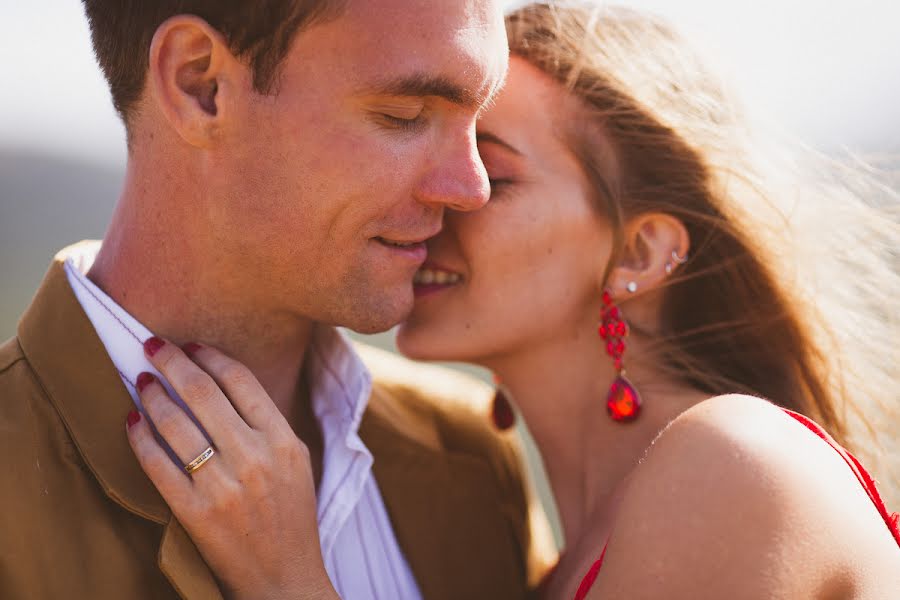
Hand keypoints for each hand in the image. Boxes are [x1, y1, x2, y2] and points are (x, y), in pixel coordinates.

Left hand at [125, 337, 337, 599]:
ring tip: (142, 381)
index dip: (210, 356)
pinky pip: (158, 465)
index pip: (241, 381)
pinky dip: (141, 439)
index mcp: (284, 441)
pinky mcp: (196, 513)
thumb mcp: (296, 462)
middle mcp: (255, 458)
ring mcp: (224, 485)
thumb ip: (267, 425)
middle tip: (152, 346)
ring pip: (175, 424)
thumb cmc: (290, 516)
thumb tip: (222, 383)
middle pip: (204, 392)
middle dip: (173, 362)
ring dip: (152, 395)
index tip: (191, 345)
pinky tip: (132, 423)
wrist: (284, 578)